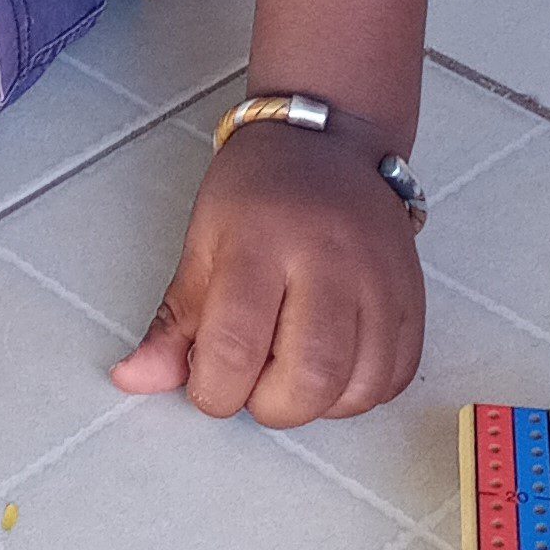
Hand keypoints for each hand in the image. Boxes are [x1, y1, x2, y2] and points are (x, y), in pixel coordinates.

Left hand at [110, 114, 423, 426]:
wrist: (327, 143)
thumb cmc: (255, 190)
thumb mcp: (202, 242)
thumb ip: (174, 320)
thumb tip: (134, 379)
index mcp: (260, 242)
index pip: (236, 344)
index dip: (214, 388)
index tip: (204, 383)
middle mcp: (328, 263)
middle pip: (309, 377)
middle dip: (269, 406)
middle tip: (250, 384)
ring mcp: (381, 282)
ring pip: (358, 388)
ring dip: (315, 406)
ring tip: (287, 375)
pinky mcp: (415, 299)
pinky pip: (395, 378)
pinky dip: (358, 394)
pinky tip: (329, 372)